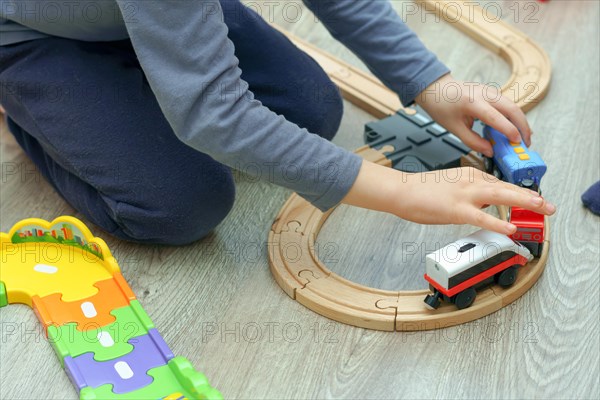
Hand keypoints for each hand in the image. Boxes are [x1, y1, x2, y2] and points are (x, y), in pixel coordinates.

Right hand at [343, 162, 555, 234]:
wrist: (401, 190)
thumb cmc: (420, 190)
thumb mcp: (449, 185)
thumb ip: (467, 192)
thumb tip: (480, 204)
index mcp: (469, 174)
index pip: (500, 183)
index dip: (518, 194)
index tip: (532, 200)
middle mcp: (471, 181)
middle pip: (507, 187)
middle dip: (531, 196)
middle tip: (549, 205)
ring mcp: (464, 195)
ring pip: (501, 196)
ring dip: (524, 202)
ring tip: (542, 209)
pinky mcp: (456, 210)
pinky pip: (482, 217)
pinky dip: (498, 222)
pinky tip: (510, 227)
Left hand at [415, 74, 531, 156]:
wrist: (436, 89)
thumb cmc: (442, 107)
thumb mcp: (454, 128)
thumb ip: (472, 141)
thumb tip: (490, 151)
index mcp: (471, 102)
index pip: (495, 116)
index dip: (508, 130)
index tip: (517, 142)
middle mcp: (484, 93)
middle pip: (512, 108)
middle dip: (523, 126)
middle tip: (526, 143)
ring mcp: (489, 90)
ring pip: (513, 105)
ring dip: (521, 122)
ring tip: (522, 138)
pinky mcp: (492, 92)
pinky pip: (508, 104)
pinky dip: (514, 116)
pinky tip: (515, 128)